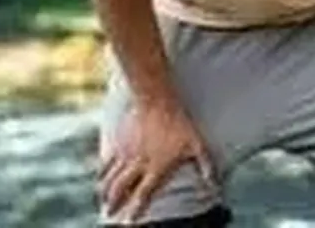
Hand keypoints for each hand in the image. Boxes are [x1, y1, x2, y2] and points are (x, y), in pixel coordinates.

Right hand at [99, 101, 217, 219]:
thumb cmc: (178, 121)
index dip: (136, 210)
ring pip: (110, 178)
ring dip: (105, 192)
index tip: (130, 222)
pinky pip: (107, 161)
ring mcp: (126, 153)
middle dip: (114, 204)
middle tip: (110, 214)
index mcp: (157, 168)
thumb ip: (206, 165)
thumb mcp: (197, 143)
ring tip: (103, 201)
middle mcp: (138, 164)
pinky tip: (99, 178)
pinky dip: (102, 172)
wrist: (156, 99)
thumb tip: (214, 184)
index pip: (144, 195)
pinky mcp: (119, 142)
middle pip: (120, 189)